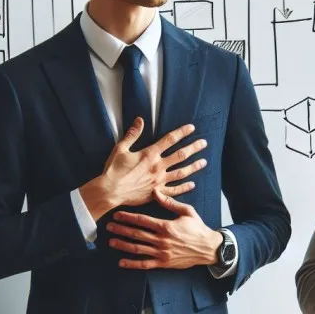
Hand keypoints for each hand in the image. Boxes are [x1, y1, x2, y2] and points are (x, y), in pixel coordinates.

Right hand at [79, 119, 207, 220]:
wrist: (110, 191)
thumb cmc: (113, 170)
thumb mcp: (120, 148)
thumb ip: (132, 134)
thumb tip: (139, 120)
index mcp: (150, 154)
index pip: (170, 140)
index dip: (182, 132)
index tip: (192, 128)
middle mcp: (158, 167)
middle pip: (180, 155)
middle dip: (193, 148)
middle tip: (204, 143)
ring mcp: (159, 181)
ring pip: (181, 172)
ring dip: (194, 167)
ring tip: (204, 162)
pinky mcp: (156, 193)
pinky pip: (174, 190)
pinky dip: (184, 187)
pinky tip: (192, 184)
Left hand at [107, 188, 220, 269]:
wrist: (209, 248)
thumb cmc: (198, 228)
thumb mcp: (187, 211)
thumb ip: (170, 202)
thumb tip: (155, 192)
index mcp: (166, 226)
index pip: (142, 220)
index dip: (127, 217)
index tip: (117, 215)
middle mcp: (161, 240)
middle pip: (136, 234)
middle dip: (121, 229)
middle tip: (108, 227)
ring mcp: (161, 253)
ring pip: (137, 249)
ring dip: (122, 245)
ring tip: (111, 241)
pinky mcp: (164, 263)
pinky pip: (145, 264)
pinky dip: (132, 264)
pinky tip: (121, 262)